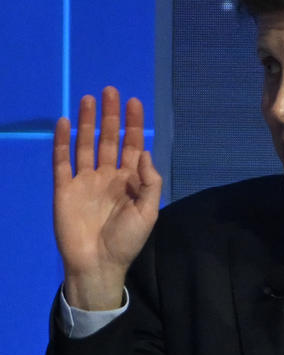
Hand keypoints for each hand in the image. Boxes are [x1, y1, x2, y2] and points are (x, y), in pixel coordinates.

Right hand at [53, 86, 161, 309]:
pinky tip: (64, 123)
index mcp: (130, 180)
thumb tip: (145, 152)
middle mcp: (108, 175)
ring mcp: (85, 180)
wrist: (97, 264)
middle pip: (109, 138)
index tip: (134, 102)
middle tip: (110, 91)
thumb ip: (150, 182)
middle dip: (110, 115)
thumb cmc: (126, 240)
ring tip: (89, 99)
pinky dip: (62, 142)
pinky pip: (62, 161)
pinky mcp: (65, 188)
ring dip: (86, 122)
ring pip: (86, 144)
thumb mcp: (148, 212)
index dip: (133, 124)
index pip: (133, 145)